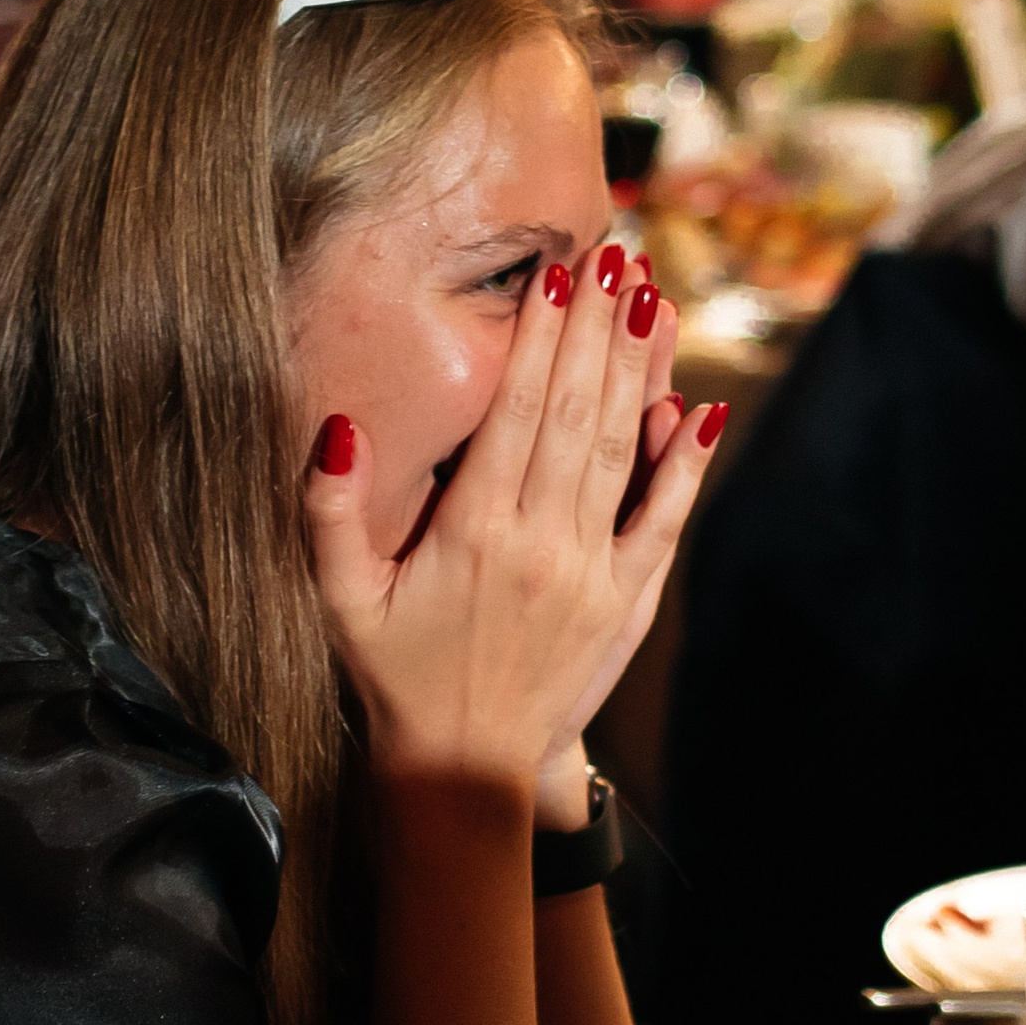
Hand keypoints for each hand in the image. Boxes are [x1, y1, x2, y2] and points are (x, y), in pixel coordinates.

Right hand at [304, 241, 725, 792]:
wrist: (461, 769)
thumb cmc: (392, 675)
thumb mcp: (338, 597)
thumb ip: (328, 511)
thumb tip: (338, 427)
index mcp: (473, 532)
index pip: (516, 412)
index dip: (540, 339)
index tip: (557, 275)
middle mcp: (541, 544)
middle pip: (577, 413)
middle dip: (597, 329)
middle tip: (616, 255)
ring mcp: (590, 572)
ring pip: (620, 450)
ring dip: (639, 370)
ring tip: (652, 299)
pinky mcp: (622, 601)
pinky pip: (661, 520)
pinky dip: (683, 464)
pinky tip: (697, 409)